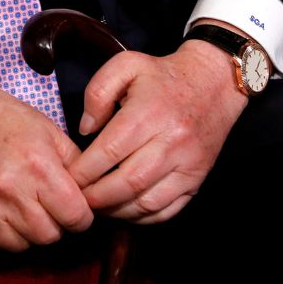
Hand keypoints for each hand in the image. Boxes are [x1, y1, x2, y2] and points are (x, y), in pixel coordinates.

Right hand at [0, 59, 91, 250]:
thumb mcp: (45, 128)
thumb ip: (74, 163)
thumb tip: (93, 194)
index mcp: (37, 165)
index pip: (76, 216)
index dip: (80, 214)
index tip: (72, 206)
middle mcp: (9, 189)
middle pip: (50, 236)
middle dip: (54, 223)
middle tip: (44, 204)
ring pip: (22, 245)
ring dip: (26, 231)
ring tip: (19, 203)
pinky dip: (0, 234)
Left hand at [66, 39, 246, 223]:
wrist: (214, 84)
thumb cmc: (163, 76)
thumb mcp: (125, 65)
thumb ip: (98, 92)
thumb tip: (85, 129)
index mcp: (149, 113)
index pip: (110, 151)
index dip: (85, 170)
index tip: (69, 177)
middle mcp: (171, 142)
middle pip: (128, 182)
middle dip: (97, 197)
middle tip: (78, 198)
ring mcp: (188, 164)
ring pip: (148, 202)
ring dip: (117, 211)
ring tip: (97, 207)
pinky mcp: (197, 179)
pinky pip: (168, 210)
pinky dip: (143, 217)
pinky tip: (124, 210)